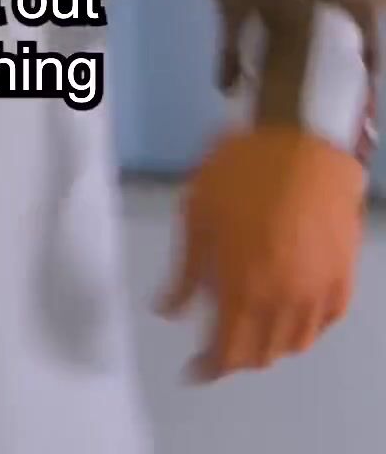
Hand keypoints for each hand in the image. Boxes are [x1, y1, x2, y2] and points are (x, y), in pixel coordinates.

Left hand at [155, 124, 363, 380]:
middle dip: (235, 358)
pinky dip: (304, 329)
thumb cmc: (242, 170)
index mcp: (243, 286)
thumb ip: (184, 271)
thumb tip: (166, 312)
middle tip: (218, 345)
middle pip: (261, 354)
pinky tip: (289, 314)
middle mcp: (284, 300)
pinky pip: (325, 322)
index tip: (193, 371)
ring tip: (250, 329)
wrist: (304, 138)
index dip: (208, 369)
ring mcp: (318, 291)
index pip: (226, 352)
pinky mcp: (343, 276)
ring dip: (269, 346)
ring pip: (295, 344)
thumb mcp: (197, 212)